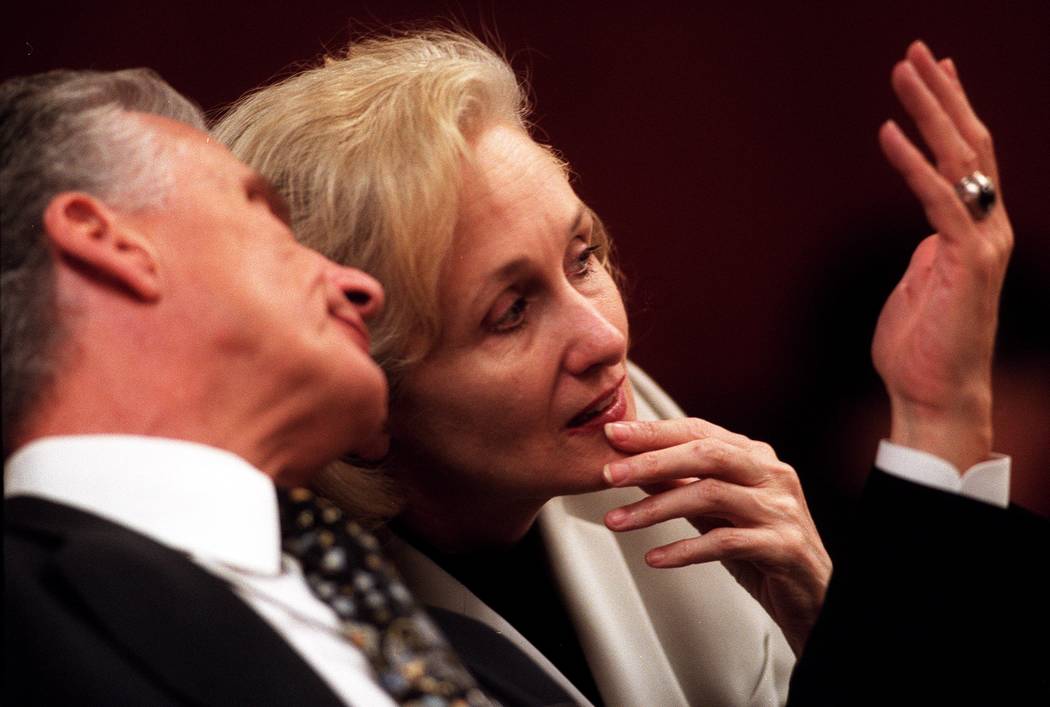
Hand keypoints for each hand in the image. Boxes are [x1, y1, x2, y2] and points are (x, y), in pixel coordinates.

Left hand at [601, 417, 831, 655]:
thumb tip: (633, 466)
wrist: (812, 594)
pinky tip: (655, 557)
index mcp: (755, 457)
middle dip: (651, 461)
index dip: (654, 431)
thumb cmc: (762, 547)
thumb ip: (682, 484)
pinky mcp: (782, 546)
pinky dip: (685, 549)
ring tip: (618, 521)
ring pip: (710, 495)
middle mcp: (771, 474)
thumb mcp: (716, 511)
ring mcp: (779, 509)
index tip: (613, 435)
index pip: (699, 431)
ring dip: (656, 508)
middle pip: (705, 454)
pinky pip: (725, 542)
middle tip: (609, 474)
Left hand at [873, 41, 1012, 472]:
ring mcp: (982, 242)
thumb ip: (931, 248)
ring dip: (931, 111)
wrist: (934, 395)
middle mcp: (987, 227)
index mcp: (974, 230)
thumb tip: (928, 230)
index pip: (968, 157)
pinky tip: (889, 132)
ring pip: (961, 160)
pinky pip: (937, 200)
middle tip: (917, 51)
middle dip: (942, 94)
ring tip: (906, 69)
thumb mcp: (924, 281)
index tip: (934, 72)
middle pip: (971, 144)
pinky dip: (913, 164)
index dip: (952, 111)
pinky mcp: (967, 261)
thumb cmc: (922, 346)